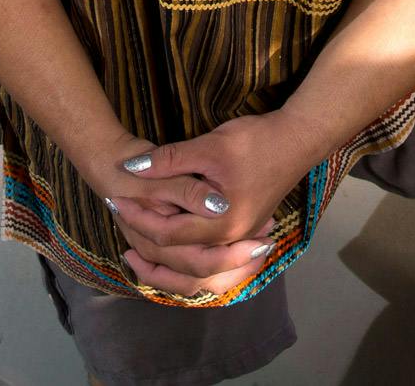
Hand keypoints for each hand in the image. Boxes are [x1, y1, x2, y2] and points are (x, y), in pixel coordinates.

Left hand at [105, 113, 316, 297]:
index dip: (137, 218)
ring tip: (139, 256)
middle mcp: (231, 241)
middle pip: (180, 262)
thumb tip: (129, 168)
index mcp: (222, 224)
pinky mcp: (244, 234)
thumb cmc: (256, 141)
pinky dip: (187, 263)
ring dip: (167, 268)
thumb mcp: (209, 146)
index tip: (116, 200)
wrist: (298, 140)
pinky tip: (171, 250)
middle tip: (120, 231)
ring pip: (197, 273)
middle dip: (147, 249)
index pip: (168, 235)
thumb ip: (168, 161)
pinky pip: (212, 264)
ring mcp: (240, 241)